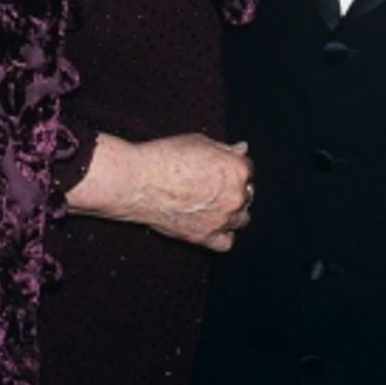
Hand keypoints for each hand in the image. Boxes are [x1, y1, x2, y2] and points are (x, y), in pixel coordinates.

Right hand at [66, 132, 252, 251]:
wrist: (137, 181)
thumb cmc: (164, 157)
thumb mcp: (198, 142)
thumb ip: (224, 148)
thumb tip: (242, 149)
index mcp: (237, 169)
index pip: (248, 170)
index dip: (233, 170)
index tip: (220, 171)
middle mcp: (235, 195)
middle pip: (246, 196)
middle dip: (233, 190)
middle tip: (211, 187)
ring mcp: (222, 219)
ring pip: (241, 220)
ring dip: (231, 213)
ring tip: (211, 206)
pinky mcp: (205, 237)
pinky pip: (227, 242)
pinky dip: (222, 235)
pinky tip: (212, 225)